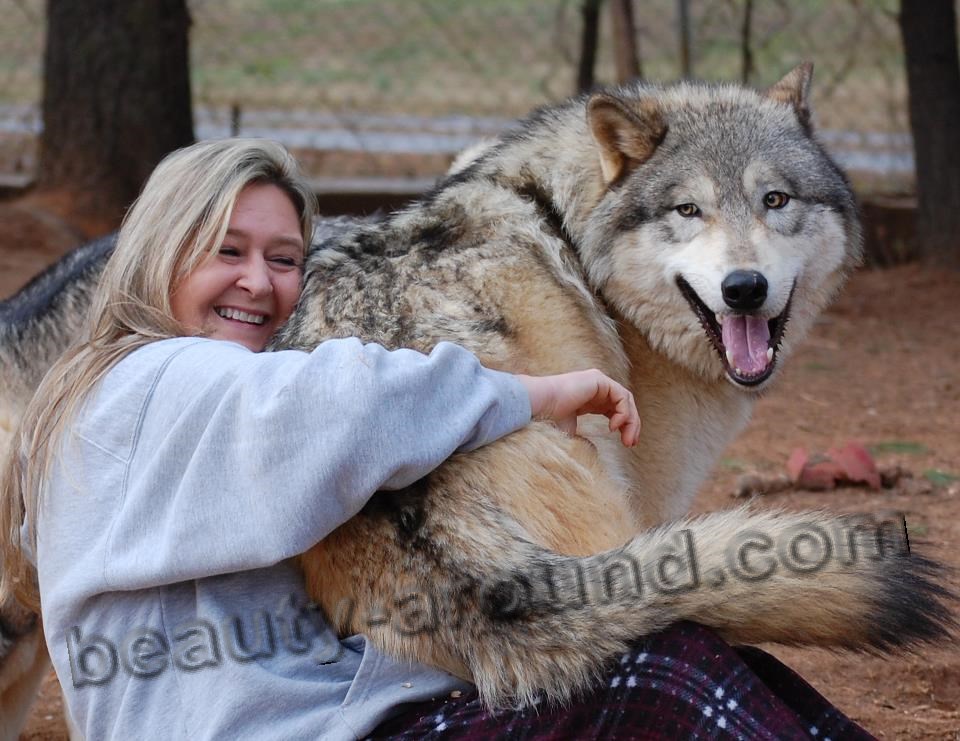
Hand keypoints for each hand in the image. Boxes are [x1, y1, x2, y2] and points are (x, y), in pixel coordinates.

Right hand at [516, 369, 639, 446]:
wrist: (539, 405)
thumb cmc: (547, 419)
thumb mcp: (570, 431)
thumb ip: (583, 437)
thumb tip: (594, 450)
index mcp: (590, 398)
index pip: (615, 409)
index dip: (624, 425)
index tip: (627, 443)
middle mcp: (595, 388)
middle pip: (624, 404)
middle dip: (631, 425)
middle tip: (631, 444)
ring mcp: (597, 381)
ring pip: (626, 400)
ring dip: (631, 421)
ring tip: (626, 440)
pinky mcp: (598, 379)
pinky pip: (621, 396)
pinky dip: (623, 413)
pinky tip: (613, 427)